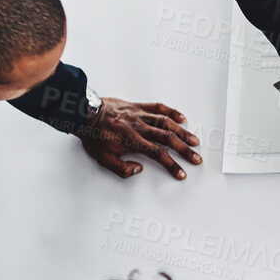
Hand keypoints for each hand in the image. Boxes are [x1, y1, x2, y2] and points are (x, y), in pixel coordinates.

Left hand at [80, 99, 201, 178]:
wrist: (84, 113)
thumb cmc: (93, 134)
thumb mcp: (103, 158)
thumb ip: (122, 168)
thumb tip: (138, 169)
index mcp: (133, 141)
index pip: (158, 155)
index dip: (172, 165)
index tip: (181, 173)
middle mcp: (140, 128)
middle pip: (168, 139)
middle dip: (184, 150)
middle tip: (196, 158)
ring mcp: (140, 116)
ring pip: (167, 123)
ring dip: (183, 133)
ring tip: (194, 140)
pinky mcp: (138, 107)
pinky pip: (158, 108)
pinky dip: (171, 112)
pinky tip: (181, 118)